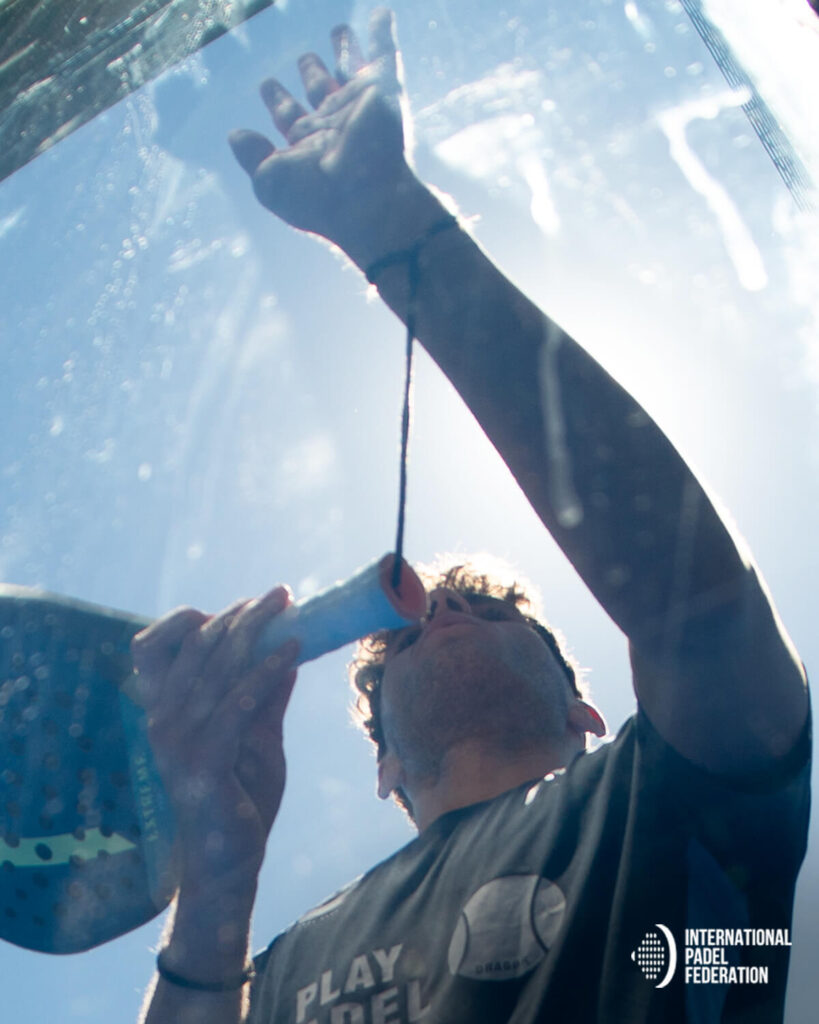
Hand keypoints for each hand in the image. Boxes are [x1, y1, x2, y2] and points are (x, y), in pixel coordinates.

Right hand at [130, 587, 299, 892]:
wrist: (228, 865)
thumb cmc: (239, 800)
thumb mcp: (255, 739)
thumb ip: (264, 698)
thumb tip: (286, 653)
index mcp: (164, 712)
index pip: (156, 647)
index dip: (195, 618)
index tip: (243, 606)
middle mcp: (162, 721)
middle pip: (196, 647)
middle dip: (241, 615)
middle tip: (279, 595)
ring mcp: (179, 742)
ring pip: (217, 667)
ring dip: (256, 631)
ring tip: (288, 609)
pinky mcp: (204, 761)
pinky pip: (238, 703)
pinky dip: (266, 671)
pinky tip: (291, 652)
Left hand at [228, 8, 409, 256]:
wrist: (368, 198)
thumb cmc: (318, 197)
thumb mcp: (271, 180)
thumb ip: (253, 156)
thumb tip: (234, 135)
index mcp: (307, 143)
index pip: (289, 115)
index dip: (277, 99)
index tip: (267, 84)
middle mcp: (334, 123)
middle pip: (320, 91)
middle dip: (312, 73)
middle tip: (304, 58)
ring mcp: (359, 106)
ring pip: (348, 69)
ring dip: (344, 49)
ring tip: (338, 29)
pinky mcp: (384, 92)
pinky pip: (384, 53)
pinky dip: (382, 33)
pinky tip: (380, 13)